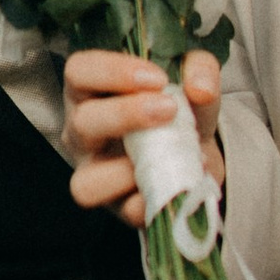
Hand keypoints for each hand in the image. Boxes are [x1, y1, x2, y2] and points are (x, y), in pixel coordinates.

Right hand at [62, 48, 222, 224]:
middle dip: (126, 114)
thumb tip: (200, 89)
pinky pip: (127, 211)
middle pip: (82, 123)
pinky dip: (156, 198)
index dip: (112, 72)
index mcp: (91, 90)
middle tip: (169, 109)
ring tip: (165, 155)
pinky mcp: (119, 207)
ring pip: (86, 182)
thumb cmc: (179, 105)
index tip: (157, 78)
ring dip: (126, 172)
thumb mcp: (193, 76)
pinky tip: (180, 179)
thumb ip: (199, 68)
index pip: (79, 71)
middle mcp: (82, 133)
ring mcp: (95, 174)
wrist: (199, 150)